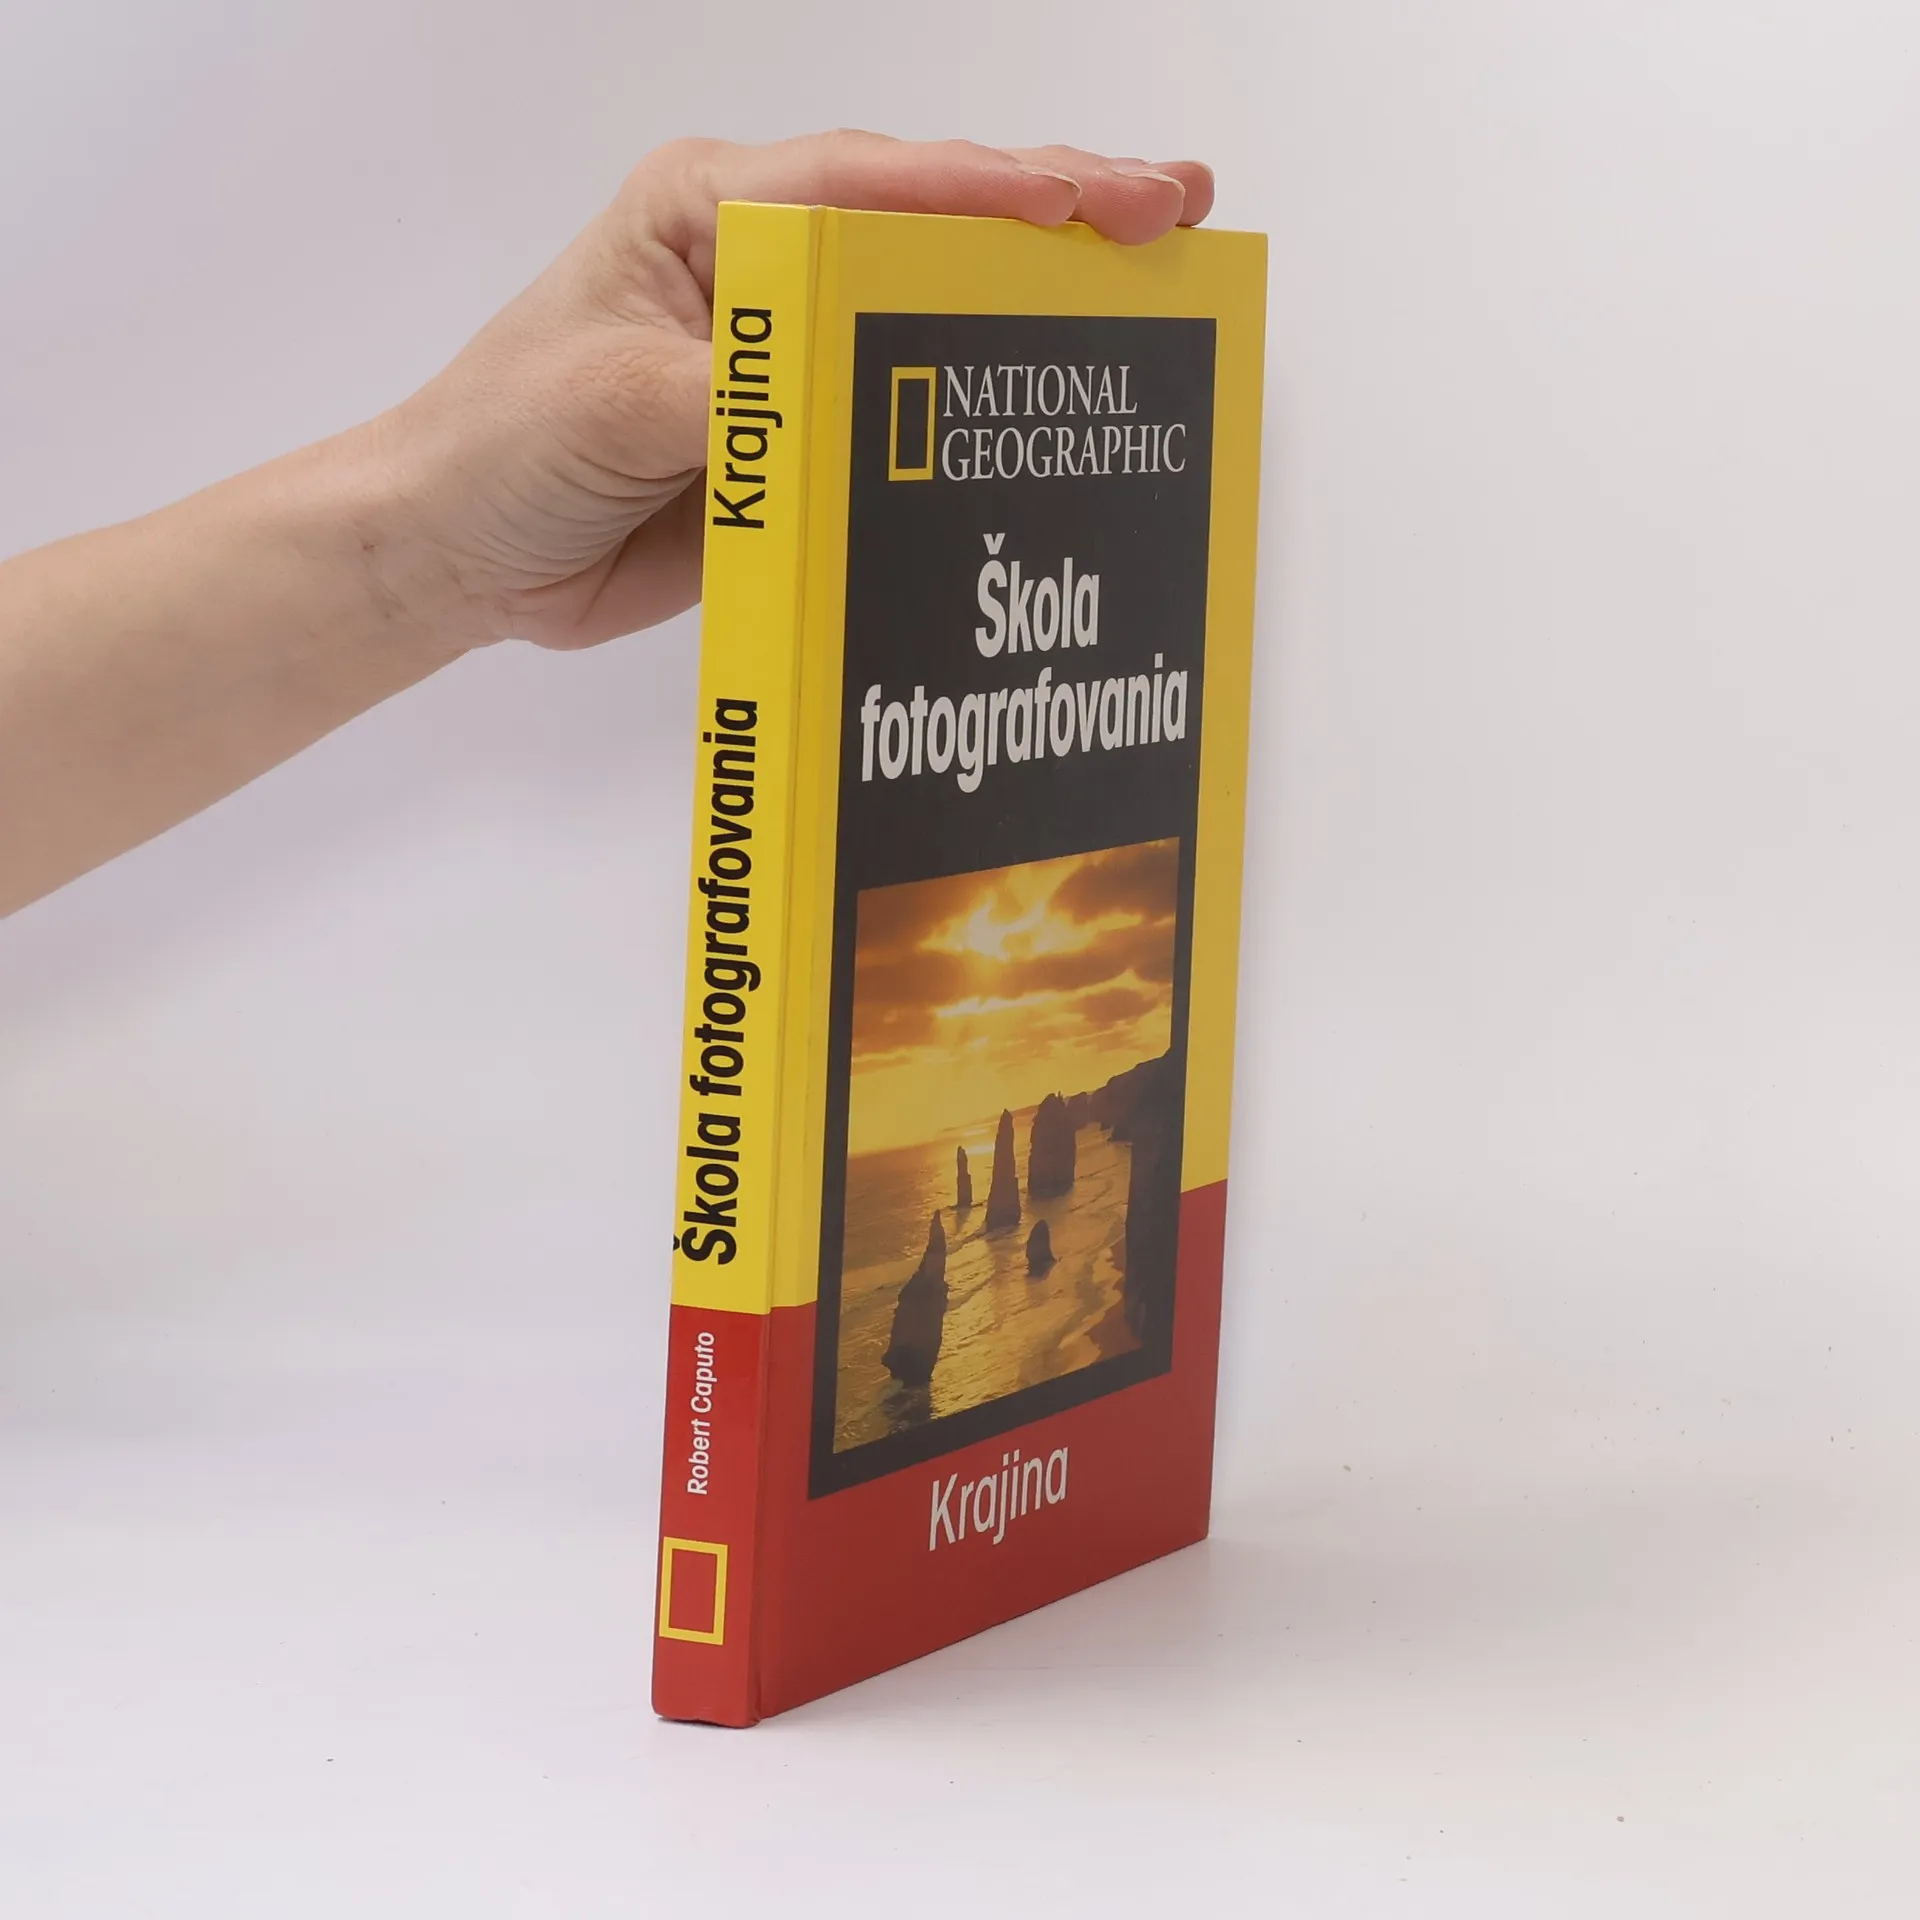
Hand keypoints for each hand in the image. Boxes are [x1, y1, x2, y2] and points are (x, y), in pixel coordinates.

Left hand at [382, 132, 1214, 651]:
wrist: (458, 554)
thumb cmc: (500, 444)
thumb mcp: (612, 400)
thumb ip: (740, 394)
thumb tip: (850, 405)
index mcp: (716, 213)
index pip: (882, 186)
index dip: (1004, 192)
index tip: (1108, 201)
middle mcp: (764, 269)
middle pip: (933, 232)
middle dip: (1057, 223)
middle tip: (1176, 221)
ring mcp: (788, 358)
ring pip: (930, 323)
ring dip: (1030, 320)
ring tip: (1145, 309)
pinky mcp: (797, 443)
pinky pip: (899, 427)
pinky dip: (970, 428)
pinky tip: (1042, 432)